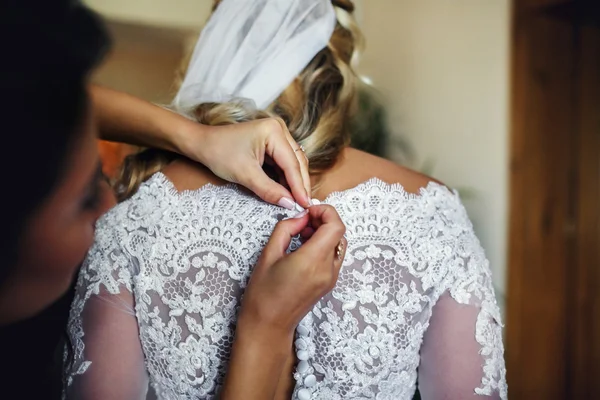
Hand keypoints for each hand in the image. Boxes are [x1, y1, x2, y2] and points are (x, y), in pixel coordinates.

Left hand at [181, 117, 311, 207]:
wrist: (202, 144)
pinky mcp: (272, 143)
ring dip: (295, 182)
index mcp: (273, 131)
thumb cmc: (219, 153)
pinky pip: (284, 163)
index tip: (305, 205)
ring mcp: (276, 135)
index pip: (292, 164)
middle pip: (297, 162)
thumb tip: (289, 204)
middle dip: (300, 184)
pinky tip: (288, 191)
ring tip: (299, 201)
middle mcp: (279, 129)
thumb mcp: (244, 174)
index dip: (299, 186)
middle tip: (305, 206)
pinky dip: (286, 177)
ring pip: (293, 163)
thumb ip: (269, 190)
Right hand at [239, 205, 346, 335]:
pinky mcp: (328, 284)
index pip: (336, 226)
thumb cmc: (263, 293)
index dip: (325, 212)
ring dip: (324, 234)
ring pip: (339, 244)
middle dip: (323, 221)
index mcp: (313, 261)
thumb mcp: (268, 254)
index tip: (307, 212)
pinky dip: (324, 246)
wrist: (268, 326)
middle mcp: (327, 270)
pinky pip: (334, 257)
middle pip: (339, 233)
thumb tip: (301, 217)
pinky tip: (304, 249)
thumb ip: (286, 228)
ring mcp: (331, 278)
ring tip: (301, 235)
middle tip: (302, 222)